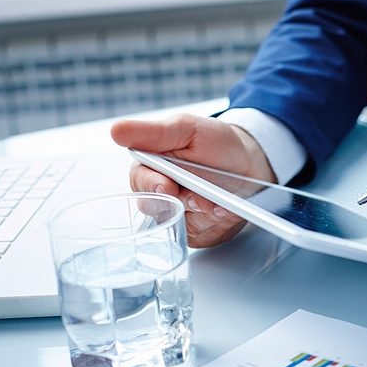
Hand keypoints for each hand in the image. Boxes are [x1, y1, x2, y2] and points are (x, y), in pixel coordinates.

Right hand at [110, 114, 276, 246]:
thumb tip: (116, 130)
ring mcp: (178, 215)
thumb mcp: (187, 129)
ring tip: (224, 202)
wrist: (250, 162)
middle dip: (186, 203)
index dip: (153, 186)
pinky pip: (201, 237)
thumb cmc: (217, 142)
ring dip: (206, 215)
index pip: (140, 182)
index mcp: (151, 168)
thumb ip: (153, 132)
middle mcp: (160, 195)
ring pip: (182, 226)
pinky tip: (228, 211)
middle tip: (205, 199)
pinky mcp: (196, 232)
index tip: (167, 186)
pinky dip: (218, 224)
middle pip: (158, 210)